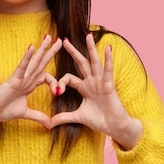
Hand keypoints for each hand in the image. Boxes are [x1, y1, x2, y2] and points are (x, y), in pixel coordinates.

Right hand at [0, 35, 61, 126]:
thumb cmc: (3, 110)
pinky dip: (27, 57)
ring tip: (49, 37)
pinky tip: (32, 47)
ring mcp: (20, 78)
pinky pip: (22, 67)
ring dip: (42, 49)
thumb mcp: (25, 113)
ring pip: (34, 61)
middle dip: (51, 51)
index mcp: (29, 85)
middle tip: (60, 40)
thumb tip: (49, 124)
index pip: (45, 77)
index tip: (58, 92)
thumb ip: (38, 116)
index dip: (54, 82)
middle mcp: (26, 78)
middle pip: (41, 63)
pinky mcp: (13, 80)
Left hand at [47, 34, 142, 149]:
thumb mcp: (78, 117)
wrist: (114, 128)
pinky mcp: (108, 86)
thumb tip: (49, 123)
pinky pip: (108, 71)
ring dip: (91, 49)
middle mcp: (92, 82)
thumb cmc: (99, 121)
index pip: (69, 78)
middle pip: (81, 63)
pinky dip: (108, 60)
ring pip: (94, 62)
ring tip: (88, 36)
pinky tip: (108, 48)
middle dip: (72, 51)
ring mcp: (100, 82)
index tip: (56, 91)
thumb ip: (63, 117)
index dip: (61, 82)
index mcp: (84, 88)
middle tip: (63, 40)